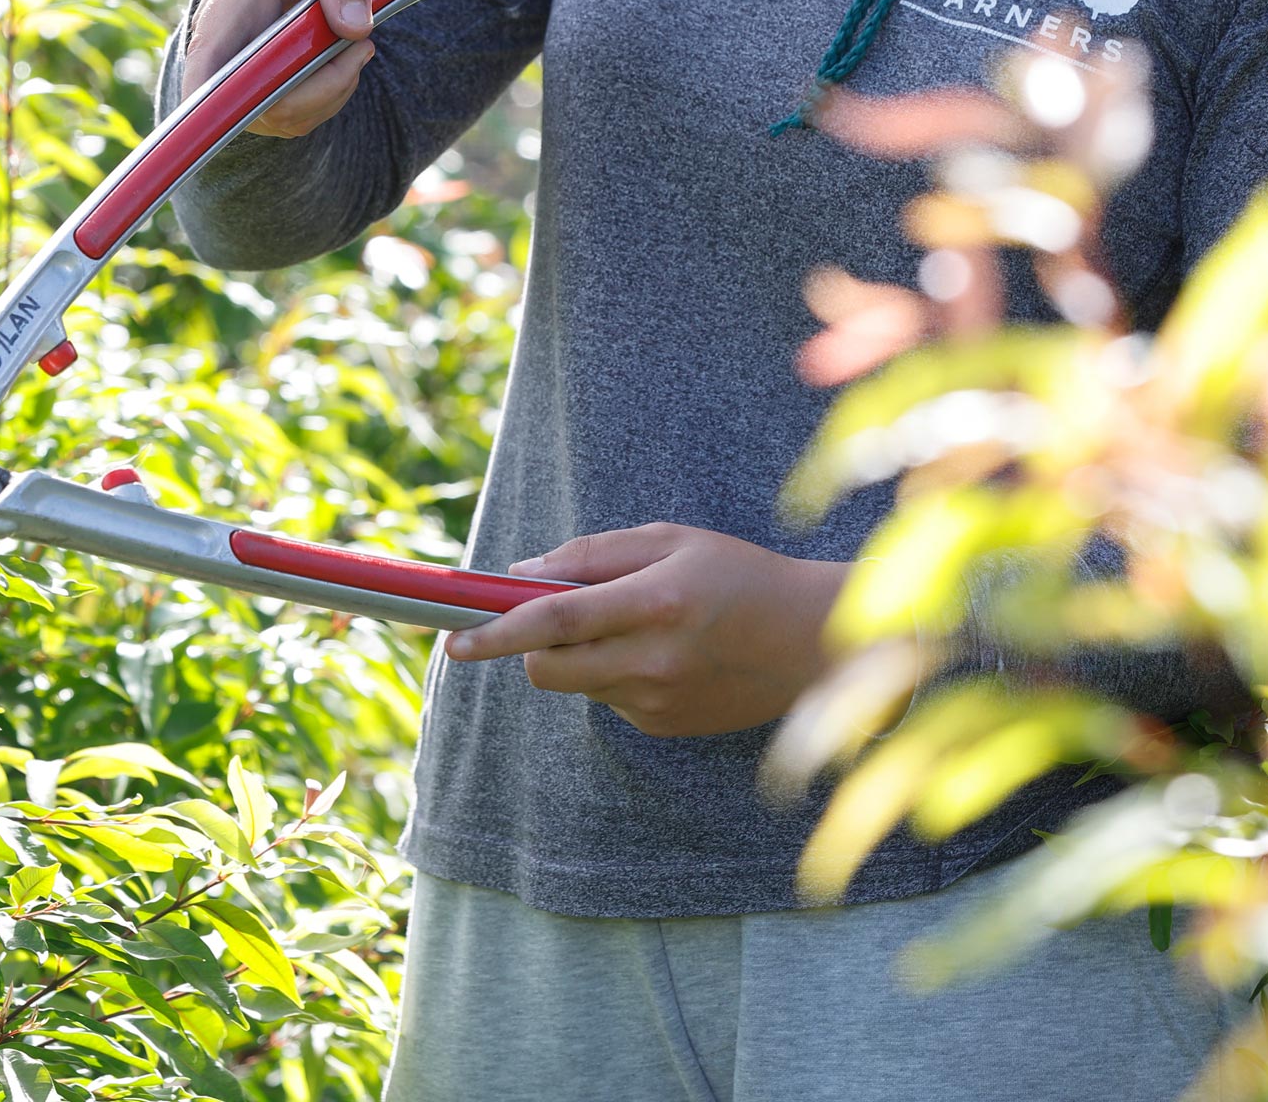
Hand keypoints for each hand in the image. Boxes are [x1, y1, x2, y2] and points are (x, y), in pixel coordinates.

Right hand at [181, 0, 375, 137]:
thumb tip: (353, 28)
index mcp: (228, 5)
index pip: (204, 69)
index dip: (214, 103)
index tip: (251, 105)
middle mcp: (223, 52)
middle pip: (258, 104)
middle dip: (323, 85)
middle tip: (361, 43)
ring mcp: (242, 80)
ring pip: (283, 117)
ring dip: (333, 88)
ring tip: (355, 42)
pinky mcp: (265, 98)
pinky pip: (298, 118)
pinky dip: (332, 96)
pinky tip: (342, 59)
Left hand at [443, 526, 850, 737]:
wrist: (814, 641)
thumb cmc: (740, 575)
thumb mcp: (671, 540)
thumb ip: (592, 555)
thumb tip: (521, 574)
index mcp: (655, 602)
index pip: (554, 620)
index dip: (496, 629)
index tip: (452, 637)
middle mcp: (654, 659)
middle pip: (549, 668)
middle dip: (530, 646)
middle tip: (554, 616)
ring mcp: (660, 701)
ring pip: (577, 684)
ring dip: (581, 656)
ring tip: (639, 625)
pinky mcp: (666, 726)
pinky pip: (610, 700)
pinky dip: (615, 675)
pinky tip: (664, 655)